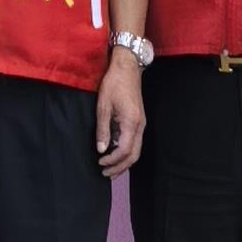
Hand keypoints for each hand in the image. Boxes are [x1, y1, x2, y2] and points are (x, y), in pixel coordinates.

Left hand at [96, 51, 145, 176]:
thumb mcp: (103, 106)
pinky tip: (114, 154)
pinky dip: (125, 152)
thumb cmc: (114, 83)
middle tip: (105, 174)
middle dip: (120, 167)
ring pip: (136, 150)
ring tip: (109, 169)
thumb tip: (101, 150)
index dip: (113, 160)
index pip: (125, 150)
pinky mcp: (138, 121)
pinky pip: (134, 142)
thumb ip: (103, 129)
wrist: (127, 67)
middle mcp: (140, 126)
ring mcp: (141, 124)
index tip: (100, 163)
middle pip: (134, 155)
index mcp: (131, 122)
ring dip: (123, 161)